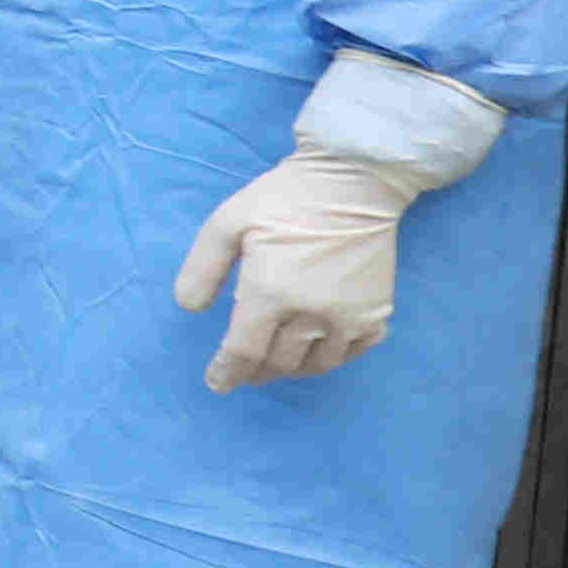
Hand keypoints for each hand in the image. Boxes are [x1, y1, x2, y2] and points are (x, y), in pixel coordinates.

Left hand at [172, 148, 433, 390]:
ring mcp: (349, 318)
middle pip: (277, 362)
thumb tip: (190, 309)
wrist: (353, 183)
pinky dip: (330, 358)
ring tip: (274, 363)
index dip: (227, 373)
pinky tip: (316, 350)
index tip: (217, 384)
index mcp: (271, 293)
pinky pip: (352, 352)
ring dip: (290, 369)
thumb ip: (203, 269)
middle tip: (241, 372)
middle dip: (254, 372)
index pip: (244, 352)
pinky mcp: (377, 313)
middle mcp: (312, 314)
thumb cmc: (283, 200)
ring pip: (315, 364)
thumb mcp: (227, 224)